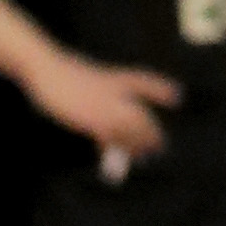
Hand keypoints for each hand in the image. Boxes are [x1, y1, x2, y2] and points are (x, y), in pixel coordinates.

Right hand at [25, 46, 179, 157]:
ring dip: (139, 142)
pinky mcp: (91, 118)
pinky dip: (116, 147)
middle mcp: (114, 90)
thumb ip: (98, 95)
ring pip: (130, 126)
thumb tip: (104, 119)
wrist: (48, 69)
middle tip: (160, 146)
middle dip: (151, 130)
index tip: (177, 96)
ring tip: (147, 156)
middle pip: (140, 112)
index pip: (144, 81)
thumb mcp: (86, 81)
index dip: (160, 89)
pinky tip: (118, 156)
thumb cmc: (63, 75)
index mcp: (114, 76)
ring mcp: (104, 104)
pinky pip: (110, 136)